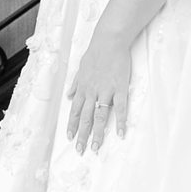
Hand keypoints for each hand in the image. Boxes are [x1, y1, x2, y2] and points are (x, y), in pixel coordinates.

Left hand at [65, 22, 134, 154]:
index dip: (72, 125)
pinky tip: (121, 134)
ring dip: (97, 134)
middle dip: (82, 136)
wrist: (109, 40)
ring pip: (99, 117)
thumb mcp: (81, 68)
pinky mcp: (119, 88)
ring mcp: (105, 91)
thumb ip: (75, 83)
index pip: (75, 111)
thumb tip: (69, 96)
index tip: (69, 137)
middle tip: (80, 151)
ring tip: (96, 148)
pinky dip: (120, 122)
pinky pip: (119, 108)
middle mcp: (91, 92)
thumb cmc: (96, 52)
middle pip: (85, 118)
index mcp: (82, 88)